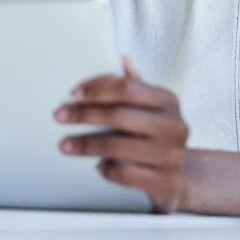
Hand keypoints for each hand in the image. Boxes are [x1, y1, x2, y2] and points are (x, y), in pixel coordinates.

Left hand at [54, 57, 188, 212]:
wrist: (180, 179)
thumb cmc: (157, 137)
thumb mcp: (152, 109)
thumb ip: (136, 86)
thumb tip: (123, 58)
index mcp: (167, 101)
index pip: (127, 88)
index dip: (96, 89)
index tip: (72, 94)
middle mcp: (173, 126)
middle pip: (119, 115)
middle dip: (84, 114)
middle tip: (59, 116)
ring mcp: (171, 155)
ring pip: (118, 146)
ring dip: (86, 145)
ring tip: (64, 145)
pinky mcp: (165, 182)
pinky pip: (125, 174)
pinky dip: (107, 169)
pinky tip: (98, 166)